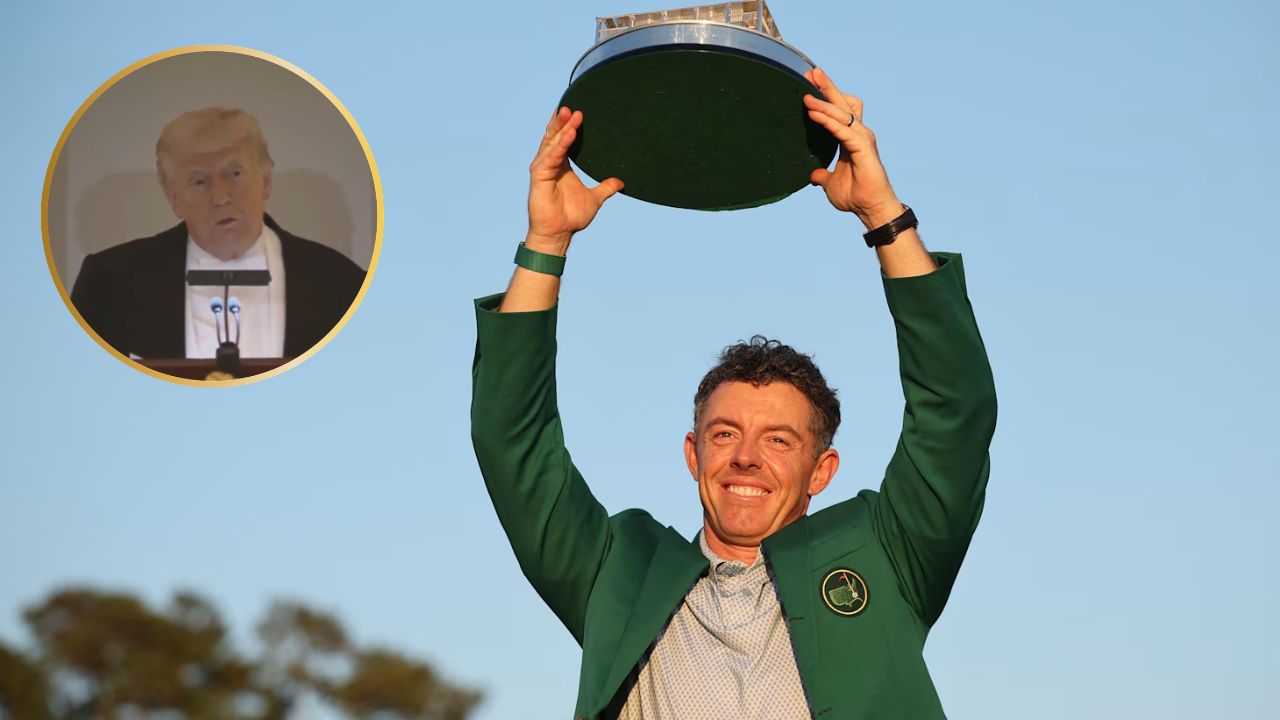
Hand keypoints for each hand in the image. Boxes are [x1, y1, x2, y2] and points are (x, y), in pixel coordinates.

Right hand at [526, 107, 623, 253]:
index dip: (569, 126)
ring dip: (562, 129)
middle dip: (562, 121)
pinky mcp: (539, 176)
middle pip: (555, 136)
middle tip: (572, 106)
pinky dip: (560, 145)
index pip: (563, 139)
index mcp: (561, 165)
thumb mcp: (594, 199)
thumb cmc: (571, 217)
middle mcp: (549, 163)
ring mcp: (543, 168)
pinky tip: (569, 135)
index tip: (578, 112)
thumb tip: (620, 182)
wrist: (560, 233)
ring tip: (572, 115)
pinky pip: (551, 157)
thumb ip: (605, 188)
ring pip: (552, 143)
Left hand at [803, 67, 902, 229]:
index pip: (838, 111)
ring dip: (823, 102)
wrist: (870, 209)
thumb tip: (813, 175)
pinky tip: (813, 114)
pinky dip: (827, 120)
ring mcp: (862, 138)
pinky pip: (842, 129)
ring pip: (841, 113)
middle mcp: (859, 133)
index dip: (826, 96)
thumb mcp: (830, 183)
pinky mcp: (863, 147)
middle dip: (826, 87)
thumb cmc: (855, 196)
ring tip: (805, 95)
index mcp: (851, 138)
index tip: (809, 84)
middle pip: (842, 103)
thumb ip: (822, 175)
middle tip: (810, 72)